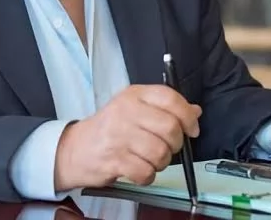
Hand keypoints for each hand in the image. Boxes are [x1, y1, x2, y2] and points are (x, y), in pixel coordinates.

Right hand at [53, 85, 201, 190]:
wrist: (75, 149)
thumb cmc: (110, 128)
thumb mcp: (136, 108)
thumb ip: (165, 108)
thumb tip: (195, 111)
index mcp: (134, 95)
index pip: (170, 98)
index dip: (187, 116)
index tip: (192, 129)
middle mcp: (126, 111)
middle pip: (170, 127)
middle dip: (176, 144)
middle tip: (168, 147)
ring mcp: (119, 135)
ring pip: (160, 153)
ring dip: (161, 162)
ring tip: (150, 159)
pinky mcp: (114, 159)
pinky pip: (146, 172)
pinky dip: (148, 176)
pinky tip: (139, 169)